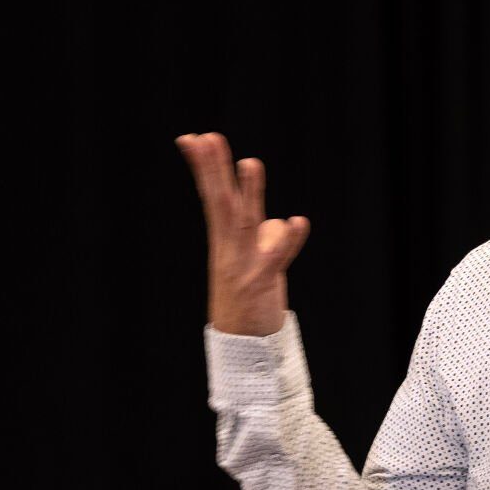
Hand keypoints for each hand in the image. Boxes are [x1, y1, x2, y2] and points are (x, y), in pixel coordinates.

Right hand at [177, 131, 309, 336]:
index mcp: (225, 243)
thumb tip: (278, 221)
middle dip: (214, 169)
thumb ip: (266, 239)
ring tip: (250, 162)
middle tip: (208, 138)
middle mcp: (230, 250)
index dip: (204, 168)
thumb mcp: (254, 265)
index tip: (192, 138)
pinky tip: (297, 221)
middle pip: (221, 203)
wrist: (243, 351)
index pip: (212, 198)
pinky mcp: (263, 282)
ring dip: (249, 193)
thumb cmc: (248, 305)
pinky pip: (276, 258)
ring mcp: (245, 265)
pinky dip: (287, 240)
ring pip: (246, 223)